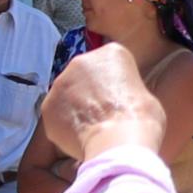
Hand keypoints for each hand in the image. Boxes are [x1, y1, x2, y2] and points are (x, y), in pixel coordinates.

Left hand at [40, 46, 163, 164]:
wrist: (118, 140)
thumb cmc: (139, 118)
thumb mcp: (144, 93)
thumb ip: (125, 90)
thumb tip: (118, 103)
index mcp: (111, 52)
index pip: (109, 65)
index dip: (113, 86)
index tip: (118, 101)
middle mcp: (81, 61)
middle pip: (83, 78)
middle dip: (89, 95)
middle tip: (102, 116)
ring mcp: (61, 83)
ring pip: (67, 97)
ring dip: (76, 111)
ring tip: (91, 130)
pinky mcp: (48, 105)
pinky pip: (56, 116)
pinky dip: (65, 127)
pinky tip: (79, 139)